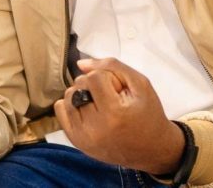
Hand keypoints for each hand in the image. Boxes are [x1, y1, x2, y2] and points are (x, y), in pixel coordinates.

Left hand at [53, 57, 184, 174]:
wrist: (151, 149)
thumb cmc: (148, 113)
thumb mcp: (140, 84)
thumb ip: (112, 66)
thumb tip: (81, 64)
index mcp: (114, 112)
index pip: (94, 77)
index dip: (107, 77)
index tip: (119, 89)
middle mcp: (95, 127)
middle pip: (79, 86)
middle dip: (94, 85)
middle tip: (112, 97)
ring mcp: (83, 137)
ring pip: (68, 98)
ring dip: (81, 94)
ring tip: (99, 102)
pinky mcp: (77, 142)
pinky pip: (61, 113)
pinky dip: (70, 105)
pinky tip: (86, 109)